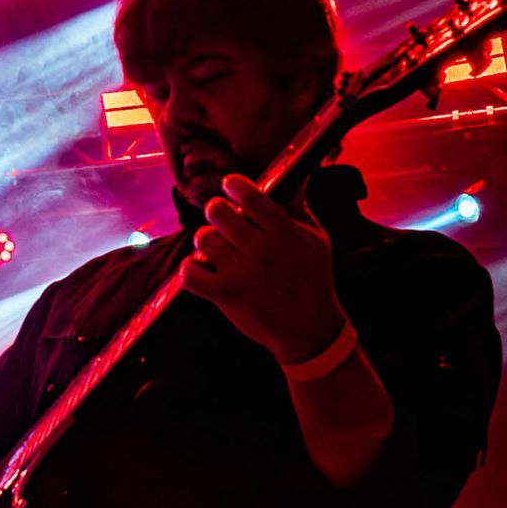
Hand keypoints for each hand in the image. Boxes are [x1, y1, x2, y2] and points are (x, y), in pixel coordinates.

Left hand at [181, 174, 348, 363]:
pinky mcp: (225, 295)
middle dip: (217, 210)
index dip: (234, 185)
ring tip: (216, 246)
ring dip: (206, 239)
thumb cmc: (313, 280)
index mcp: (284, 232)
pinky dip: (190, 269)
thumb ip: (299, 207)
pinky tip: (202, 268)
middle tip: (222, 217)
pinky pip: (190, 273)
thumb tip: (294, 177)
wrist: (310, 331)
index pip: (250, 195)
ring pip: (204, 239)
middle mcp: (261, 250)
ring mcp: (241, 273)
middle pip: (219, 212)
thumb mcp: (316, 240)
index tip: (231, 186)